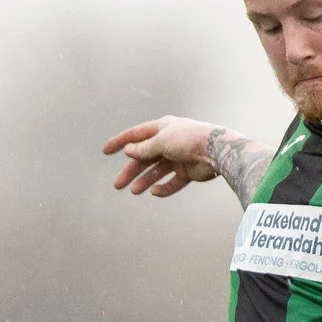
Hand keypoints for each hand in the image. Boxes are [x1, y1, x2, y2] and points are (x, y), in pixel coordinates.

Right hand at [102, 117, 218, 196]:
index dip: (120, 142)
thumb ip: (143, 148)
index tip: (105, 151)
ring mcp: (179, 157)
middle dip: (131, 171)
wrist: (216, 151)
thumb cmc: (188, 140)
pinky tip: (155, 192)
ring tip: (134, 191)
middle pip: (144, 158)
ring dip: (145, 181)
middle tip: (117, 184)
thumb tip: (129, 150)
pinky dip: (164, 188)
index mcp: (162, 129)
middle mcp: (169, 142)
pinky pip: (173, 182)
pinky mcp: (188, 171)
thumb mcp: (161, 142)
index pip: (136, 135)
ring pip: (157, 171)